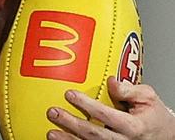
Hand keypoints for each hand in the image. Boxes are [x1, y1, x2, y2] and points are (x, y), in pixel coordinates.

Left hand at [46, 77, 174, 138]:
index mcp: (133, 126)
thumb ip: (129, 89)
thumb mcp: (148, 98)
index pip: (107, 116)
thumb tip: (110, 81)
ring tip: (51, 133)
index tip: (70, 94)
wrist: (165, 136)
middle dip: (72, 124)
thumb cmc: (154, 116)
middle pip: (94, 135)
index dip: (87, 105)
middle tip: (53, 112)